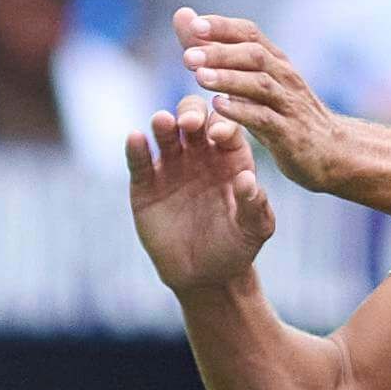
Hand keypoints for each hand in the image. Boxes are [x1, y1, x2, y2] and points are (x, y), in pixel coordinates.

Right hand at [126, 93, 276, 290]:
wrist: (204, 275)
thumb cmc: (235, 247)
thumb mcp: (253, 230)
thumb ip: (255, 206)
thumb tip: (249, 180)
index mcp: (231, 158)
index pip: (227, 129)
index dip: (224, 126)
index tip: (220, 134)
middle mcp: (201, 154)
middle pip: (194, 119)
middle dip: (192, 114)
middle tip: (190, 123)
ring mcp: (172, 165)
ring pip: (166, 134)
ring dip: (164, 124)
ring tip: (162, 121)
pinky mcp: (146, 183)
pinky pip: (140, 160)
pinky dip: (136, 148)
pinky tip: (135, 138)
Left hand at [177, 8, 348, 191]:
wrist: (332, 150)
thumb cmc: (285, 113)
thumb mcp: (254, 82)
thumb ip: (217, 51)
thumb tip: (184, 16)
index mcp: (275, 61)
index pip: (250, 34)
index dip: (223, 27)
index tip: (193, 24)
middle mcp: (284, 77)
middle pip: (254, 55)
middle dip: (220, 53)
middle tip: (187, 56)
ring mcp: (289, 104)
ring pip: (260, 84)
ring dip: (228, 79)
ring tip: (198, 77)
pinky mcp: (290, 133)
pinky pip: (265, 118)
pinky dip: (241, 111)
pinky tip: (218, 107)